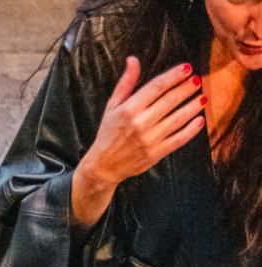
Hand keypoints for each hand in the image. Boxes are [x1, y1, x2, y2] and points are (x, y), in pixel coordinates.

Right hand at [73, 58, 204, 223]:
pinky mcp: (155, 154)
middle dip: (187, 89)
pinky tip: (200, 120)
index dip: (174, 76)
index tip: (187, 68)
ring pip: (177, 119)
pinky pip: (177, 140)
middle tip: (197, 80)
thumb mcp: (112, 106)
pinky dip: (190, 130)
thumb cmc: (108, 133)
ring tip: (203, 98)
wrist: (103, 166)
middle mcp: (140, 123)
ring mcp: (149, 140)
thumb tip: (133, 59)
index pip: (157, 87)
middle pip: (170, 101)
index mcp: (129, 109)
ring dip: (192, 107)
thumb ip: (126, 82)